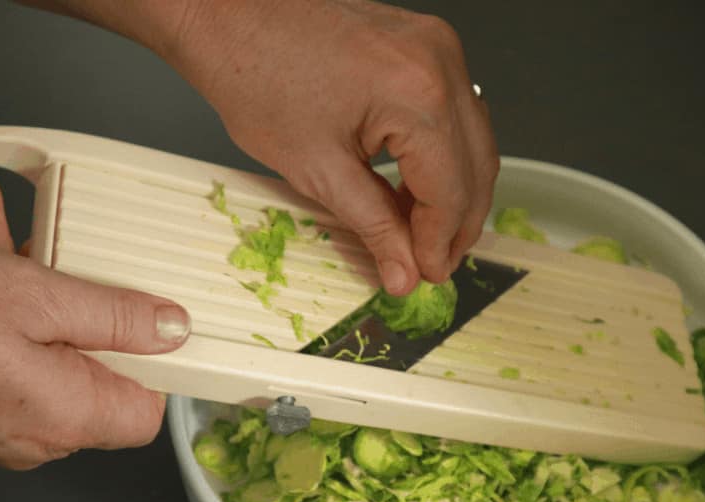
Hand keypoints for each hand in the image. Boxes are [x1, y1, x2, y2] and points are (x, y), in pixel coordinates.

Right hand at [0, 180, 190, 468]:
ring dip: (17, 274)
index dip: (154, 359)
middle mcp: (34, 427)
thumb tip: (172, 330)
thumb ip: (113, 316)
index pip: (146, 408)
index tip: (145, 311)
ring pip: (34, 338)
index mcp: (66, 414)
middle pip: (86, 358)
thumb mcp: (32, 297)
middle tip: (48, 244)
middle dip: (69, 288)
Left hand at [167, 0, 498, 292]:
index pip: (451, 190)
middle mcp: (440, 64)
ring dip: (455, 193)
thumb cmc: (255, 75)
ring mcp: (437, 49)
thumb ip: (374, 227)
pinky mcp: (425, 46)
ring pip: (474, 141)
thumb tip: (405, 271)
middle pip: (476, 166)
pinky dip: (442, 157)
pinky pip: (454, 113)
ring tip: (423, 235)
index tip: (427, 274)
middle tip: (433, 263)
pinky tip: (417, 190)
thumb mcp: (318, 170)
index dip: (440, 243)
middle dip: (458, 224)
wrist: (228, 19)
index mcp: (417, 94)